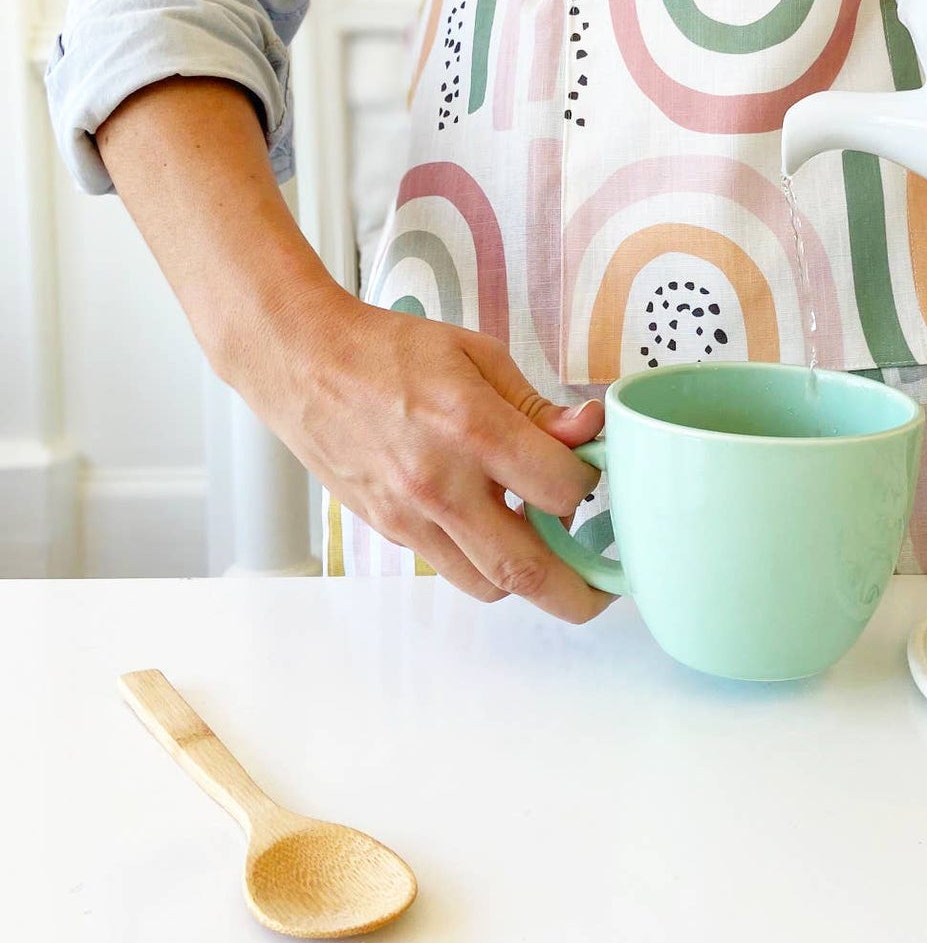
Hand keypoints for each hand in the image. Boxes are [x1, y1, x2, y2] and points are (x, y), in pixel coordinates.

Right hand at [234, 288, 608, 615]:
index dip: (589, 487)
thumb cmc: (391, 350)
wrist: (305, 364)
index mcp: (472, 429)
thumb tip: (588, 432)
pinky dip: (483, 564)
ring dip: (528, 580)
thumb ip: (536, 405)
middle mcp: (441, 485)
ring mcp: (410, 517)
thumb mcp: (477, 355)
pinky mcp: (389, 531)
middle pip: (526, 570)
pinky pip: (451, 568)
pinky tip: (495, 531)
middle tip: (606, 588)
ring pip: (488, 584)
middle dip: (579, 592)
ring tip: (549, 552)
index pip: (560, 490)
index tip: (591, 474)